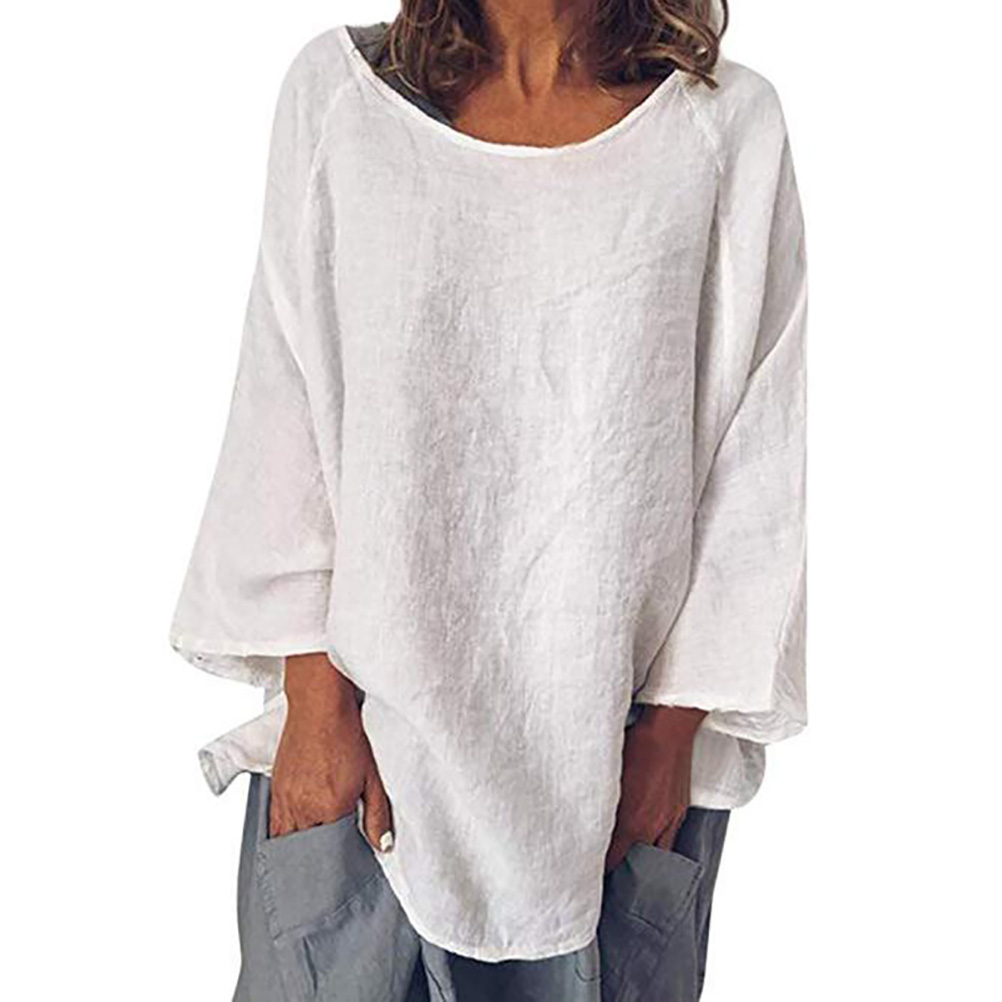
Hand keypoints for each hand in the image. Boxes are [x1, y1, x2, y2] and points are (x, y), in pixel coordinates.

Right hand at [269, 652, 394, 853]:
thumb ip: (378, 814)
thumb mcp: (372, 776)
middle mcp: (303, 809)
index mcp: (330, 809)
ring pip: (286, 842)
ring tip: (305, 867)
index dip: (339, 865)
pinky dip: (280, 836)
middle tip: (325, 875)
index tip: (345, 872)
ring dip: (296, 853)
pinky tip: (288, 842)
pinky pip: (273, 824)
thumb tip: (382, 845)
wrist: (319, 708)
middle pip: (307, 852)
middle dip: (316, 864)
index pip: (333, 853)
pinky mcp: (275, 789)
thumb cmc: (348, 736)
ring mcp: (285, 799)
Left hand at [604, 705, 706, 871]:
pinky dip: (660, 847)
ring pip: (657, 856)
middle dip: (624, 873)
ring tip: (632, 874)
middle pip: (637, 864)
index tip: (590, 876)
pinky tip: (651, 849)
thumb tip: (589, 812)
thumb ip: (603, 800)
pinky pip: (670, 840)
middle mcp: (652, 826)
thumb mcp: (611, 774)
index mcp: (632, 821)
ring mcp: (669, 820)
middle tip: (610, 880)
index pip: (613, 859)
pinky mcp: (680, 810)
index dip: (602, 870)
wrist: (670, 729)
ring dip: (644, 863)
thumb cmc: (638, 744)